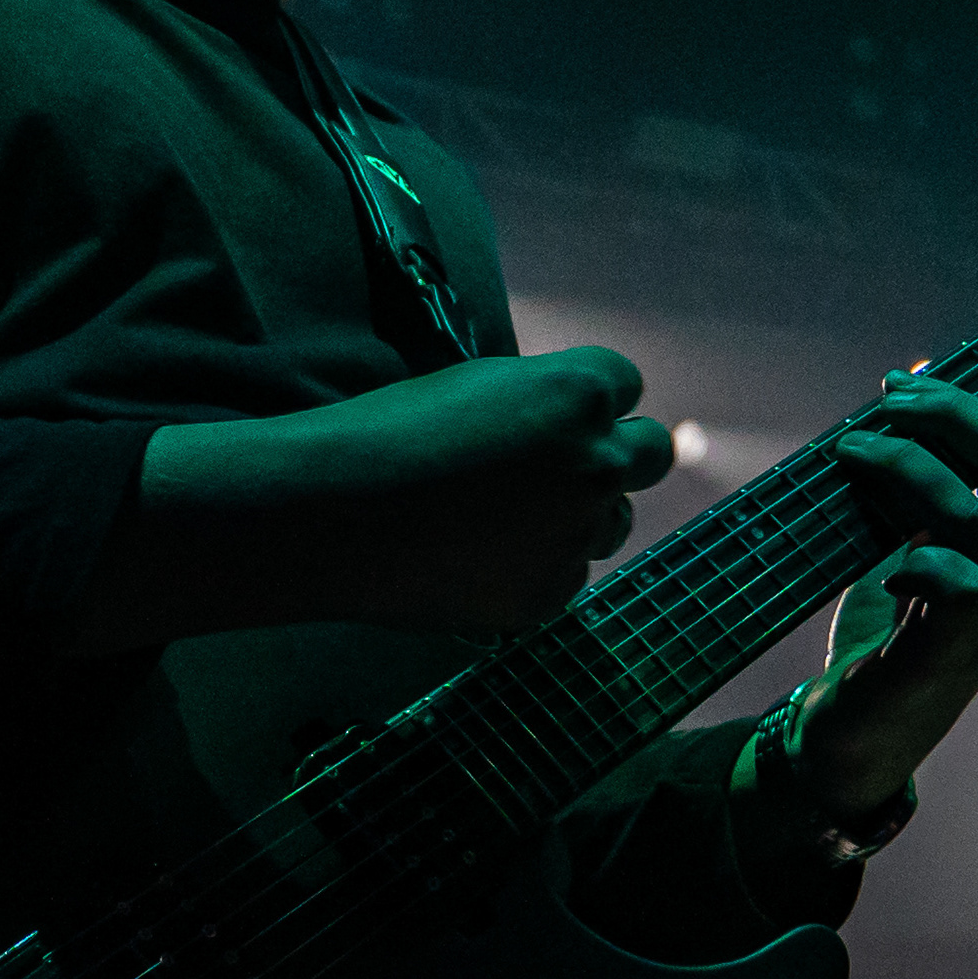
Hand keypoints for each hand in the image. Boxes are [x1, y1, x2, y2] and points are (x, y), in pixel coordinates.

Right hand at [82, 347, 675, 649]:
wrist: (330, 516)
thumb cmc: (383, 434)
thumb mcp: (473, 387)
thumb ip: (537, 401)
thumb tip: (567, 424)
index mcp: (576, 394)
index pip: (624, 383)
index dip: (585, 398)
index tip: (550, 411)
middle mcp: (596, 464)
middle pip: (648, 454)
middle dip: (613, 453)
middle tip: (558, 465)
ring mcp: (576, 536)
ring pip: (610, 523)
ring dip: (578, 515)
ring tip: (503, 517)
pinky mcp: (547, 595)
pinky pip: (566, 575)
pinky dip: (535, 568)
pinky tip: (474, 558)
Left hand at [777, 371, 977, 812]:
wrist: (857, 733)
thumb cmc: (885, 633)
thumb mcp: (902, 542)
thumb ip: (912, 484)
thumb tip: (903, 389)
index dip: (963, 404)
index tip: (898, 383)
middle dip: (947, 417)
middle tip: (879, 406)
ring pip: (975, 512)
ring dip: (908, 469)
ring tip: (851, 458)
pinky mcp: (948, 653)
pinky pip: (961, 587)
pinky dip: (920, 560)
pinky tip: (883, 567)